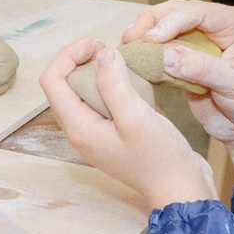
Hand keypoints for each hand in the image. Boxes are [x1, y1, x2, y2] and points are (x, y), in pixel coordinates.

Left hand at [39, 40, 216, 210]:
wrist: (180, 190)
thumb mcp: (137, 117)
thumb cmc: (161, 159)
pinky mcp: (111, 136)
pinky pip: (100, 104)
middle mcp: (80, 132)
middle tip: (109, 49)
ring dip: (96, 73)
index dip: (68, 55)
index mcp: (78, 128)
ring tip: (120, 61)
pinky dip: (110, 87)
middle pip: (63, 86)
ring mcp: (95, 135)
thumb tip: (101, 55)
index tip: (96, 43)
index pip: (52, 81)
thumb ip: (114, 84)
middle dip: (80, 62)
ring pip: (82, 94)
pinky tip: (131, 80)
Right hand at [122, 0, 233, 192]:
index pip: (196, 11)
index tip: (151, 38)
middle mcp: (213, 26)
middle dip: (150, 23)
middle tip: (130, 38)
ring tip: (127, 48)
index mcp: (233, 22)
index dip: (171, 22)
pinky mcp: (183, 59)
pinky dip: (146, 54)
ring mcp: (197, 41)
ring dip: (144, 36)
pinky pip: (160, 51)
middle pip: (174, 12)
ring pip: (163, 28)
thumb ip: (201, 67)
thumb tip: (165, 54)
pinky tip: (133, 61)